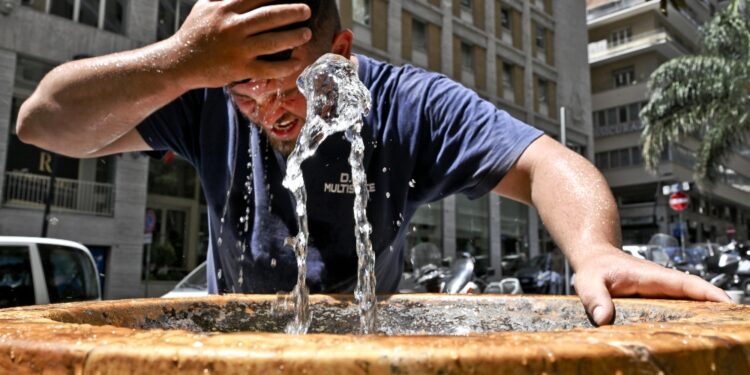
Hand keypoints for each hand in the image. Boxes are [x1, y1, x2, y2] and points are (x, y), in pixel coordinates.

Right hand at [169, 0, 312, 88]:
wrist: (179, 62)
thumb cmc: (194, 32)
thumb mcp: (204, 6)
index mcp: (225, 8)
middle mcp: (232, 26)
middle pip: (270, 16)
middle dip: (292, 12)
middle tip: (306, 11)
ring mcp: (237, 48)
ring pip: (272, 41)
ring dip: (293, 37)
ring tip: (306, 34)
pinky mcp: (239, 68)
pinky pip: (268, 68)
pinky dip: (285, 66)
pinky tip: (297, 62)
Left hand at [573, 245, 731, 325]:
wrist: (594, 257)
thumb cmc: (593, 267)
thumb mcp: (589, 282)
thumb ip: (595, 299)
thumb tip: (604, 318)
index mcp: (650, 276)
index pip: (685, 283)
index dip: (707, 293)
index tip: (727, 303)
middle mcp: (660, 282)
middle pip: (695, 294)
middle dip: (715, 306)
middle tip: (732, 323)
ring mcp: (660, 290)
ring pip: (689, 300)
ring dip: (705, 312)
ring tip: (720, 330)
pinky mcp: (656, 297)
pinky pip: (678, 305)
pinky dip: (690, 315)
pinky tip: (696, 331)